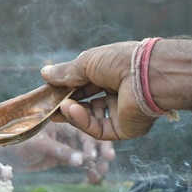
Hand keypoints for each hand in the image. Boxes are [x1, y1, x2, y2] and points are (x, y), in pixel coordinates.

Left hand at [9, 122, 115, 182]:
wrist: (5, 154)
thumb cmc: (18, 141)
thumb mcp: (40, 145)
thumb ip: (60, 151)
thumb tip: (81, 161)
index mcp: (62, 119)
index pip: (84, 128)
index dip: (93, 141)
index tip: (98, 155)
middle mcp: (67, 129)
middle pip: (90, 139)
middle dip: (99, 153)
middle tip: (105, 165)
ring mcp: (66, 143)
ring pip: (87, 152)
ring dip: (95, 163)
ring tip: (98, 176)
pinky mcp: (63, 155)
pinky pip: (80, 162)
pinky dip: (88, 169)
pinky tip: (93, 178)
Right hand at [41, 41, 156, 139]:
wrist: (146, 75)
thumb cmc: (120, 61)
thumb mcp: (87, 63)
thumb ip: (66, 73)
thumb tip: (44, 73)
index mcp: (112, 74)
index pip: (86, 84)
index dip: (67, 88)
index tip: (50, 91)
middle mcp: (118, 93)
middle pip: (87, 103)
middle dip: (67, 105)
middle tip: (49, 107)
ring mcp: (121, 112)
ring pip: (91, 119)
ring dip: (73, 113)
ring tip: (60, 107)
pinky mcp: (124, 128)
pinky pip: (99, 129)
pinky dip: (83, 121)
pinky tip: (72, 111)